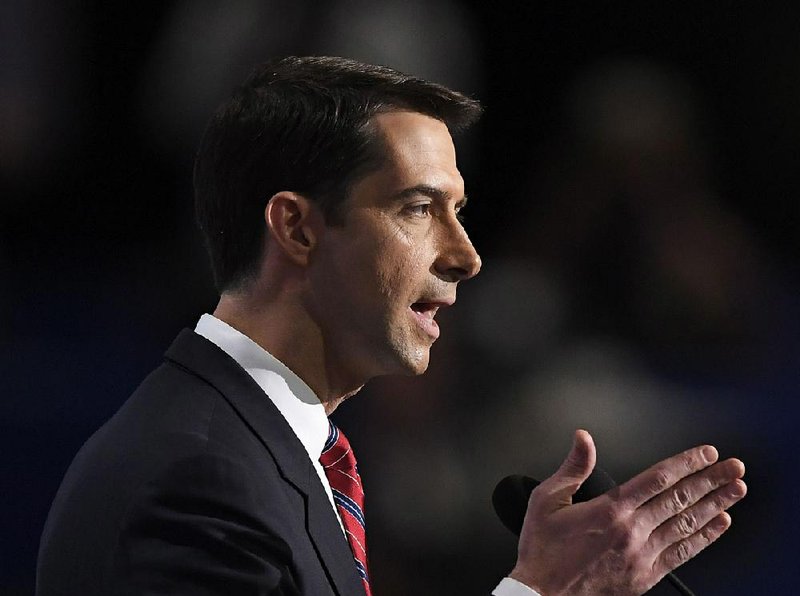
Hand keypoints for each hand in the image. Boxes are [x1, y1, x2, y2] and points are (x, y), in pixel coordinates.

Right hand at [510, 430, 746, 594]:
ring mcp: (641, 555)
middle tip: (734, 467)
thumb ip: (572, 467)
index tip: (706, 453)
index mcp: (609, 509)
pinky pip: (682, 553)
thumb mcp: (546, 499)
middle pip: (680, 499)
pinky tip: (718, 525)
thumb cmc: (542, 549)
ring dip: (715, 505)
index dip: (686, 463)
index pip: (658, 478)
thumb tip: (583, 438)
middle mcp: (631, 531)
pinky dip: (703, 537)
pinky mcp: (645, 576)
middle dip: (711, 480)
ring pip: (686, 524)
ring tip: (735, 491)